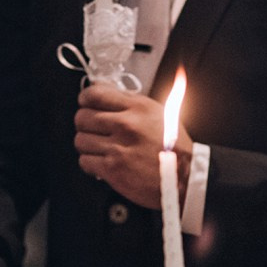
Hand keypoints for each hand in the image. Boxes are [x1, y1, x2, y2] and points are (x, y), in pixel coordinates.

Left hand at [74, 84, 192, 208]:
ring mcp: (118, 148)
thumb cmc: (175, 147)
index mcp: (138, 107)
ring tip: (99, 148)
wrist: (185, 178)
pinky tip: (101, 163)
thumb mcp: (161, 113)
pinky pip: (85, 161)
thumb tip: (105, 88)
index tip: (86, 105)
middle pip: (82, 117)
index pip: (95, 94)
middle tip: (93, 130)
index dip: (85, 100)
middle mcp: (126, 125)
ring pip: (80, 140)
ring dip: (87, 145)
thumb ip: (132, 101)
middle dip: (85, 124)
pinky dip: (90, 163)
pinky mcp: (113, 169)